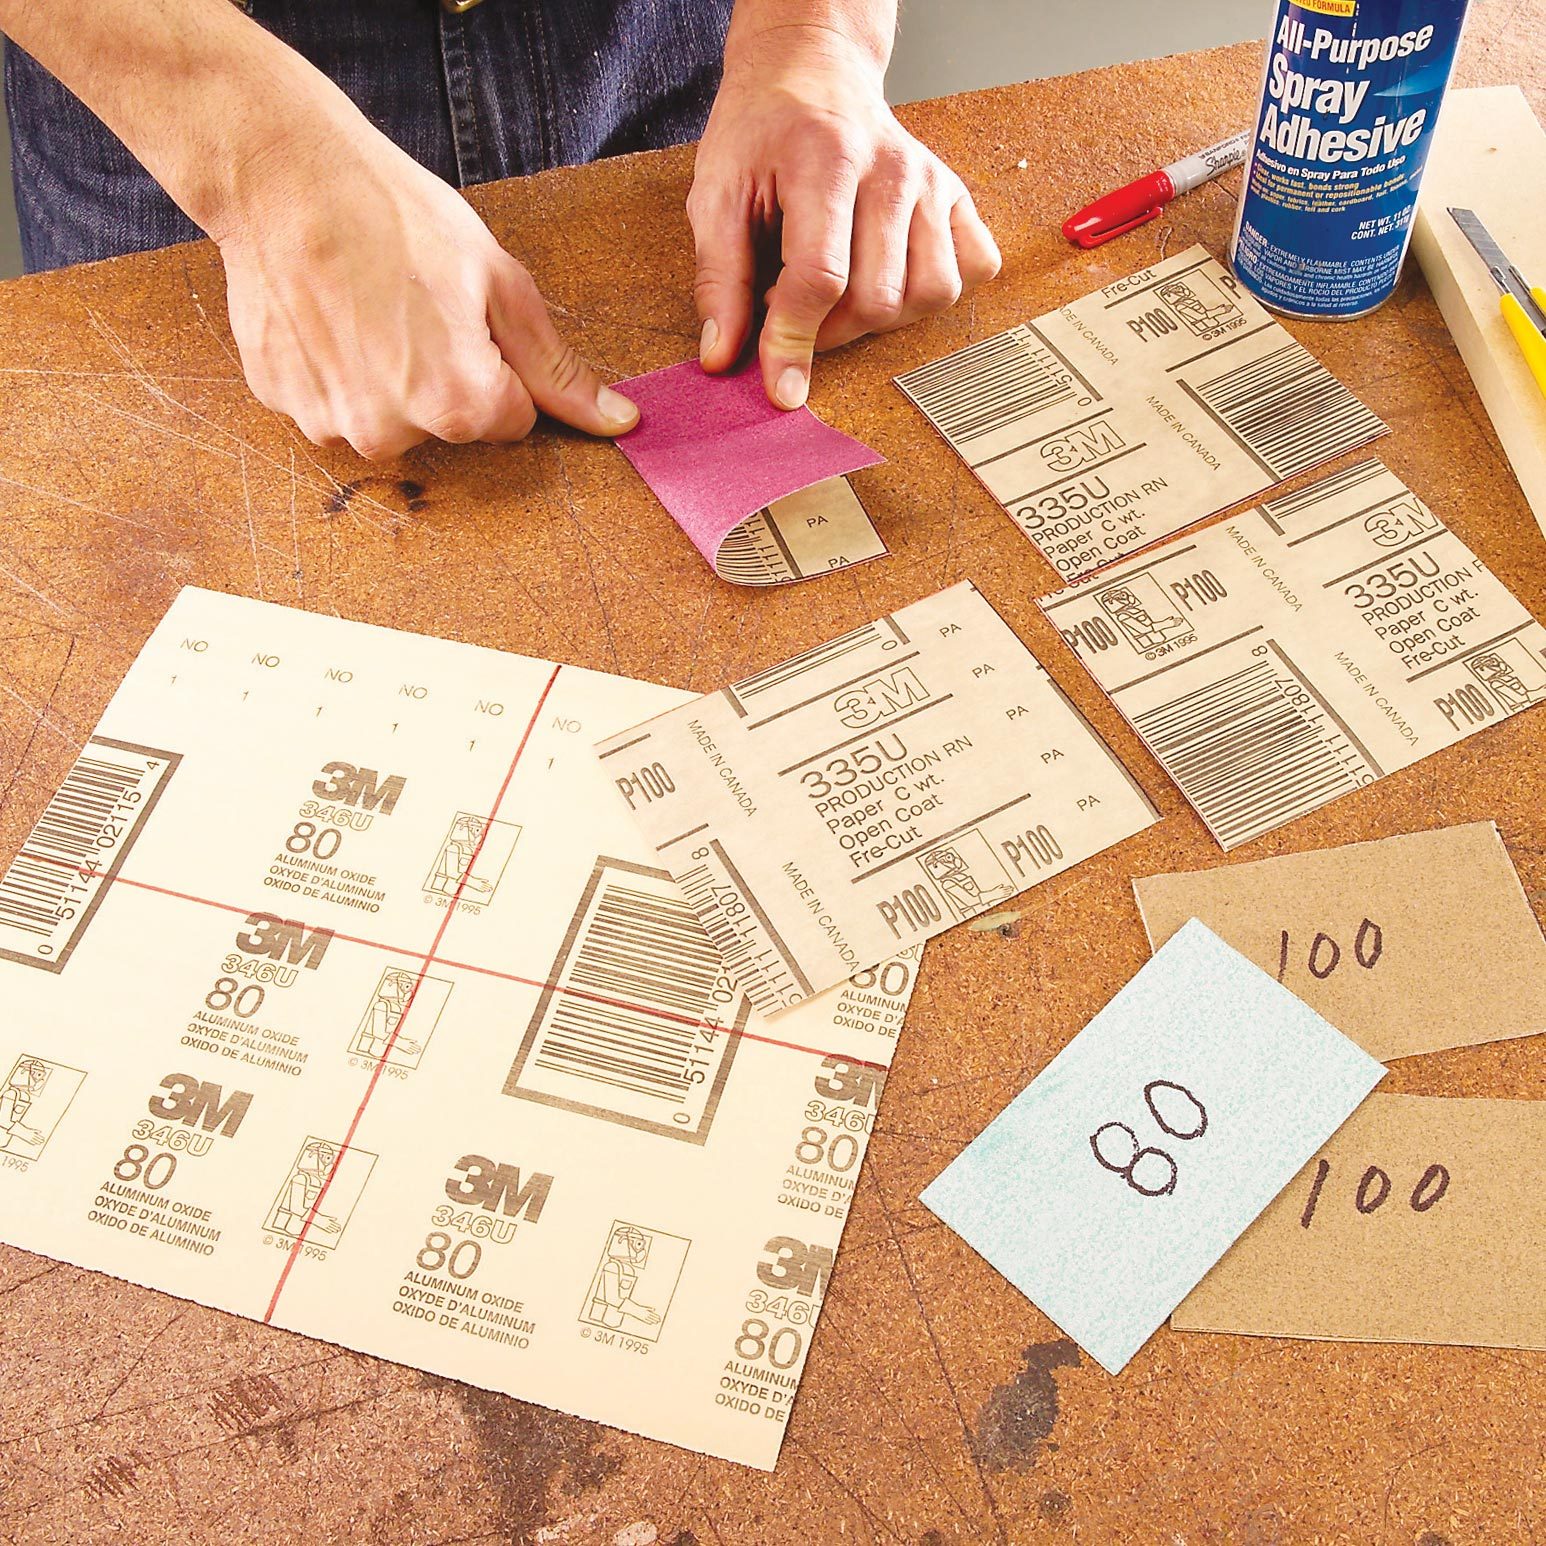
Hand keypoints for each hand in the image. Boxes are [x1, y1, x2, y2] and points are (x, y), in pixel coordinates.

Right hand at [214, 78, 636, 459]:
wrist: (280, 172)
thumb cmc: (396, 216)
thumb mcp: (501, 285)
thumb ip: (558, 370)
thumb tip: (619, 423)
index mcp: (461, 408)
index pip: (512, 419)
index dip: (498, 365)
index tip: (466, 316)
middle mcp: (395, 434)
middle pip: (449, 423)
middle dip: (444, 375)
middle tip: (413, 304)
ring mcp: (333, 424)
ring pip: (390, 415)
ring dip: (387, 374)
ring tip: (365, 305)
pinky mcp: (287, 406)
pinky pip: (334, 400)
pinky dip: (336, 367)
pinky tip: (329, 313)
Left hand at [689, 23, 1000, 408]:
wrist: (811, 70)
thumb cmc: (762, 131)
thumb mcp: (716, 192)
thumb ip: (719, 277)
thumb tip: (723, 354)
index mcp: (824, 160)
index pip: (820, 279)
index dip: (795, 342)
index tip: (780, 387)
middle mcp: (891, 169)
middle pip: (879, 298)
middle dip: (831, 329)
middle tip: (794, 304)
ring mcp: (931, 182)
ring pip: (932, 293)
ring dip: (883, 316)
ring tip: (842, 292)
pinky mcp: (955, 194)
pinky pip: (974, 268)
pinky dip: (937, 288)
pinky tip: (893, 275)